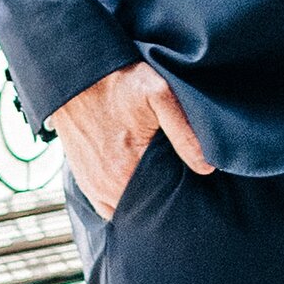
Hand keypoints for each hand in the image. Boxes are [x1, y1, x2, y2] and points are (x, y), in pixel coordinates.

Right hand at [51, 60, 212, 219]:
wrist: (76, 74)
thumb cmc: (118, 81)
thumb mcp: (159, 94)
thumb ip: (183, 131)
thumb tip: (206, 167)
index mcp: (127, 171)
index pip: (162, 204)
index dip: (179, 197)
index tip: (190, 185)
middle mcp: (107, 186)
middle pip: (144, 209)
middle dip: (162, 202)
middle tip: (177, 183)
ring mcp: (93, 186)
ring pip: (125, 210)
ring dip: (142, 202)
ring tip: (158, 185)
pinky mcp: (84, 179)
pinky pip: (106, 206)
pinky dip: (122, 201)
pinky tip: (137, 187)